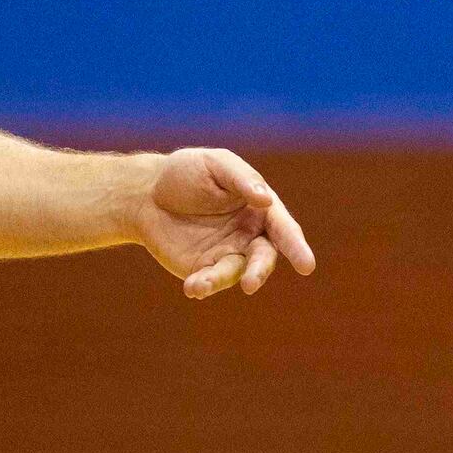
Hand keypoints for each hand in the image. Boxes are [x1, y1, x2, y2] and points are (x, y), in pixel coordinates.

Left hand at [127, 148, 316, 300]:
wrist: (146, 193)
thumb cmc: (186, 172)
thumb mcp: (215, 164)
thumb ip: (242, 180)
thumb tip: (267, 200)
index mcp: (260, 208)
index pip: (283, 228)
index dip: (296, 246)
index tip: (306, 265)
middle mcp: (249, 234)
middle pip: (264, 257)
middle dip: (259, 271)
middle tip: (251, 282)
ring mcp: (227, 253)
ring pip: (236, 273)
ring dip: (221, 280)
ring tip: (200, 284)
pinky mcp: (204, 268)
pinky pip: (210, 280)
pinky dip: (204, 286)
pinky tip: (193, 288)